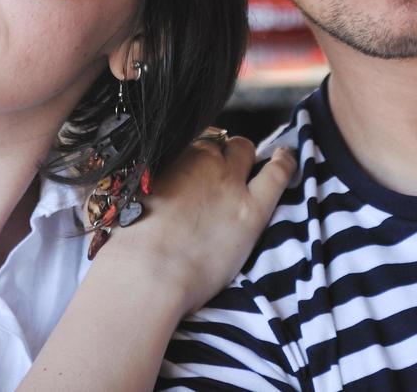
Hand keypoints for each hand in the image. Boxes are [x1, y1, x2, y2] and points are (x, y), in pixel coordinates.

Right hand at [94, 130, 296, 317]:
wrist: (147, 272)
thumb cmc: (130, 246)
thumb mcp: (130, 201)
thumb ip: (149, 188)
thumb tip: (153, 191)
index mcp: (171, 159)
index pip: (193, 144)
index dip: (200, 156)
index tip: (200, 167)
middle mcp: (200, 161)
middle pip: (219, 145)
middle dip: (223, 154)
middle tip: (223, 173)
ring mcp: (228, 183)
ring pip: (244, 150)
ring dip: (245, 158)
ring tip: (252, 168)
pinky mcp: (251, 209)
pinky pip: (277, 173)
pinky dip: (285, 162)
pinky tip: (287, 157)